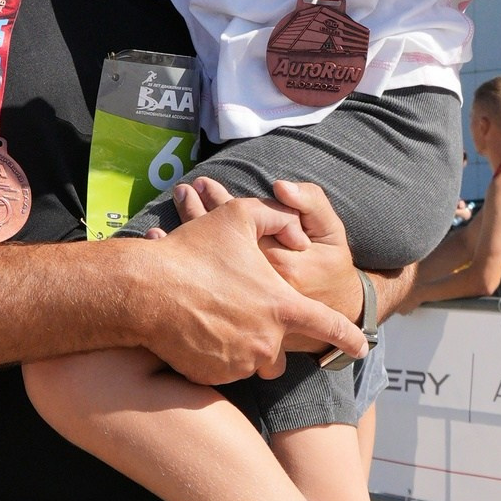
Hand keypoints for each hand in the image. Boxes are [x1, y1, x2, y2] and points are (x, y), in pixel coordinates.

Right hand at [123, 191, 362, 384]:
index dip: (349, 337)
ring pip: (252, 360)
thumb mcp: (238, 216)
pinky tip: (196, 331)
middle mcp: (267, 342)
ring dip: (242, 345)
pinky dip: (216, 355)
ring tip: (213, 318)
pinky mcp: (214, 377)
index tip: (362, 347)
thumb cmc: (192, 252)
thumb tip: (295, 232)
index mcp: (282, 306)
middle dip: (269, 336)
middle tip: (241, 315)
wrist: (144, 292)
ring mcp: (240, 363)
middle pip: (281, 349)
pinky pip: (224, 369)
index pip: (329, 326)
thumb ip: (276, 216)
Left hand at [172, 173, 363, 321]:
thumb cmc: (330, 266)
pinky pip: (205, 290)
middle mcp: (258, 287)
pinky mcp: (237, 316)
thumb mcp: (330, 230)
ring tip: (172, 212)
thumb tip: (280, 186)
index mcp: (281, 263)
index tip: (202, 183)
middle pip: (219, 245)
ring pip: (208, 267)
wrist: (335, 312)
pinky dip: (185, 266)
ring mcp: (245, 305)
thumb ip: (309, 204)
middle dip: (197, 213)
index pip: (243, 226)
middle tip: (181, 190)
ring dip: (186, 235)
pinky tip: (165, 246)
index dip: (219, 201)